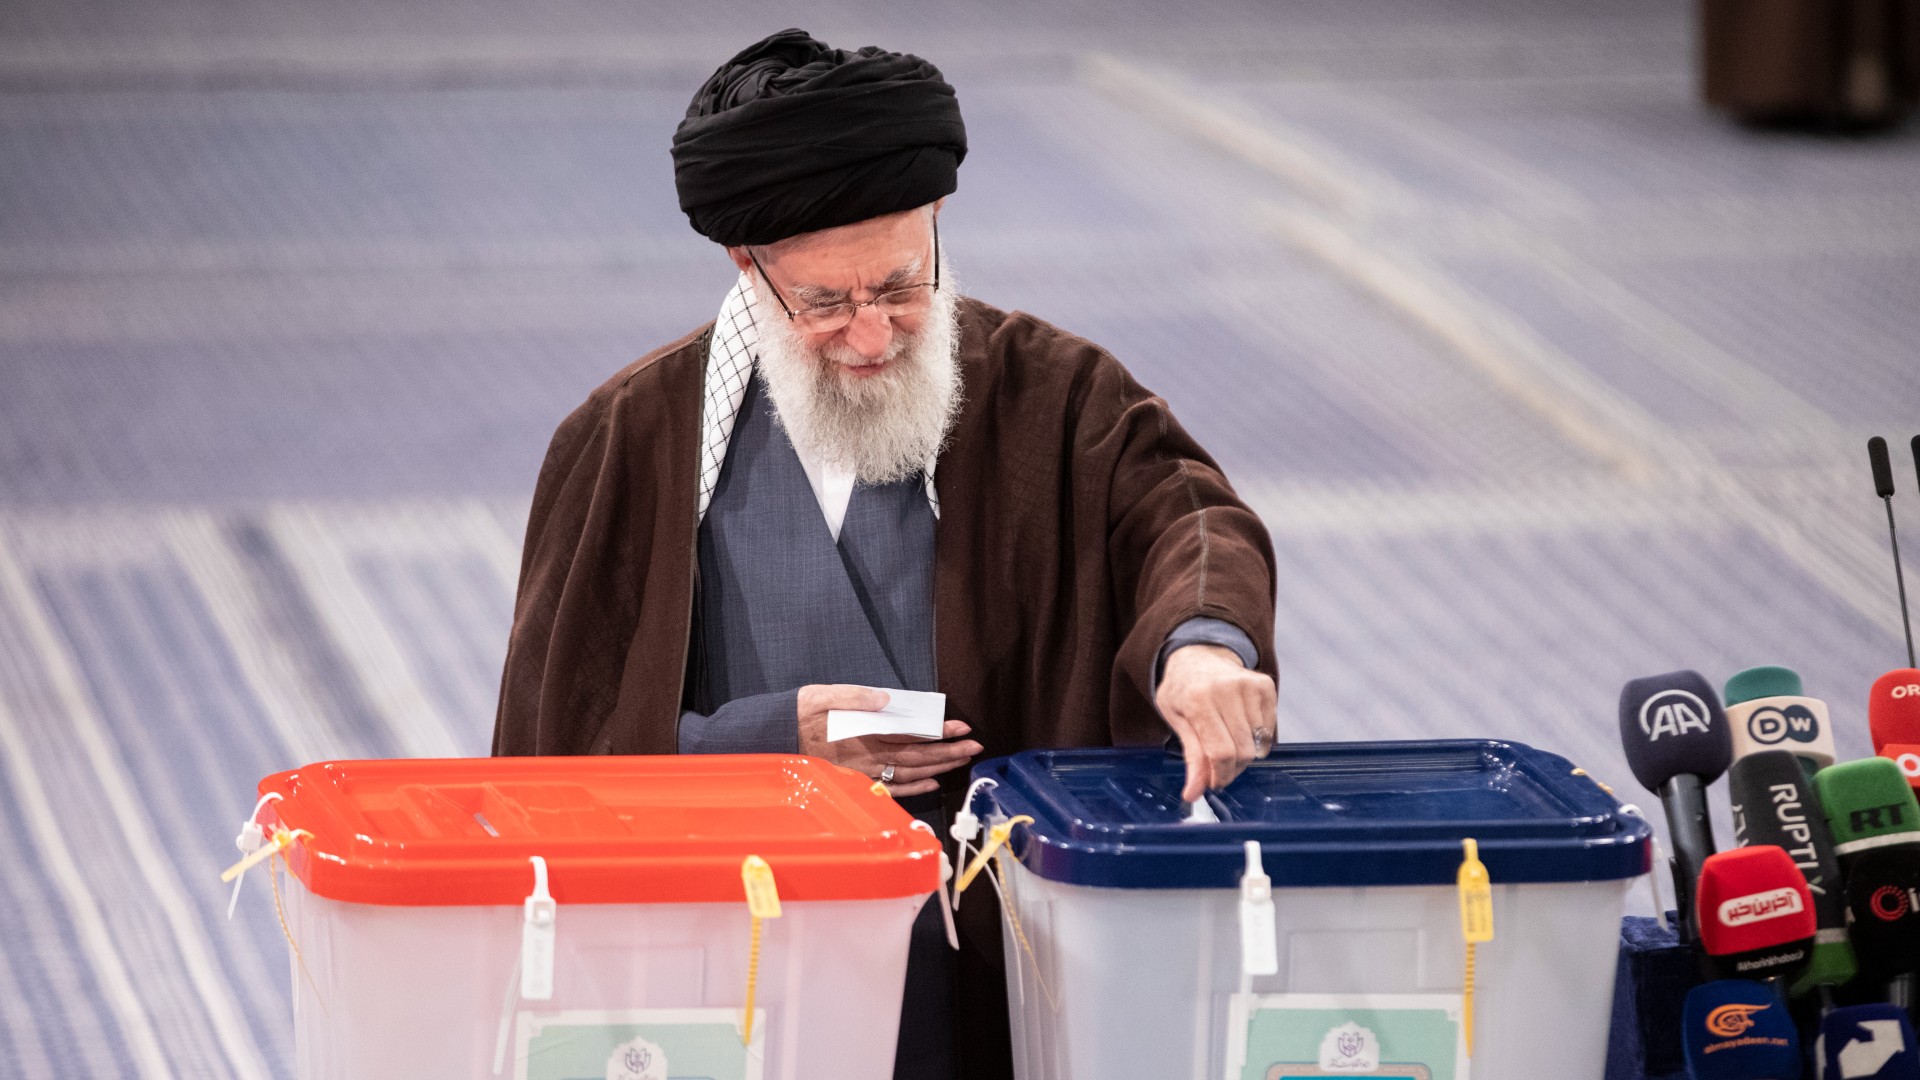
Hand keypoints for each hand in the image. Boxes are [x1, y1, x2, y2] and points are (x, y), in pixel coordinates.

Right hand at [796, 685, 982, 797]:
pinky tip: (932, 782)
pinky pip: (890, 788)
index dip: (938, 731)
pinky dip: (914, 787)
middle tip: (975, 745)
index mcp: (863, 732)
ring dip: (937, 767)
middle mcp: (867, 755)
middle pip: (916, 755)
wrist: (774, 738)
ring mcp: (864, 771)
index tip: (962, 727)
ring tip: (961, 759)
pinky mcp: (857, 780)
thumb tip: (887, 699)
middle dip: (948, 751)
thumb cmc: (799, 713)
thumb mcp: (822, 695)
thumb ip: (855, 697)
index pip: (910, 733)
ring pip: (908, 772)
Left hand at [1154, 645, 1277, 801]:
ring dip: (1244, 754)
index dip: (1219, 776)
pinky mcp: (1265, 686)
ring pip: (1257, 743)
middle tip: (1220, 768)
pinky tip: (1240, 727)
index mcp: (1197, 699)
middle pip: (1242, 751)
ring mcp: (1249, 685)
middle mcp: (1225, 689)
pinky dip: (1257, 739)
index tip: (1215, 784)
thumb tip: (1194, 793)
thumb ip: (1191, 757)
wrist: (1198, 656)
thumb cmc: (1183, 690)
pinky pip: (1268, 730)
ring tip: (1228, 742)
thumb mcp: (1176, 721)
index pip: (1219, 752)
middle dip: (1232, 769)